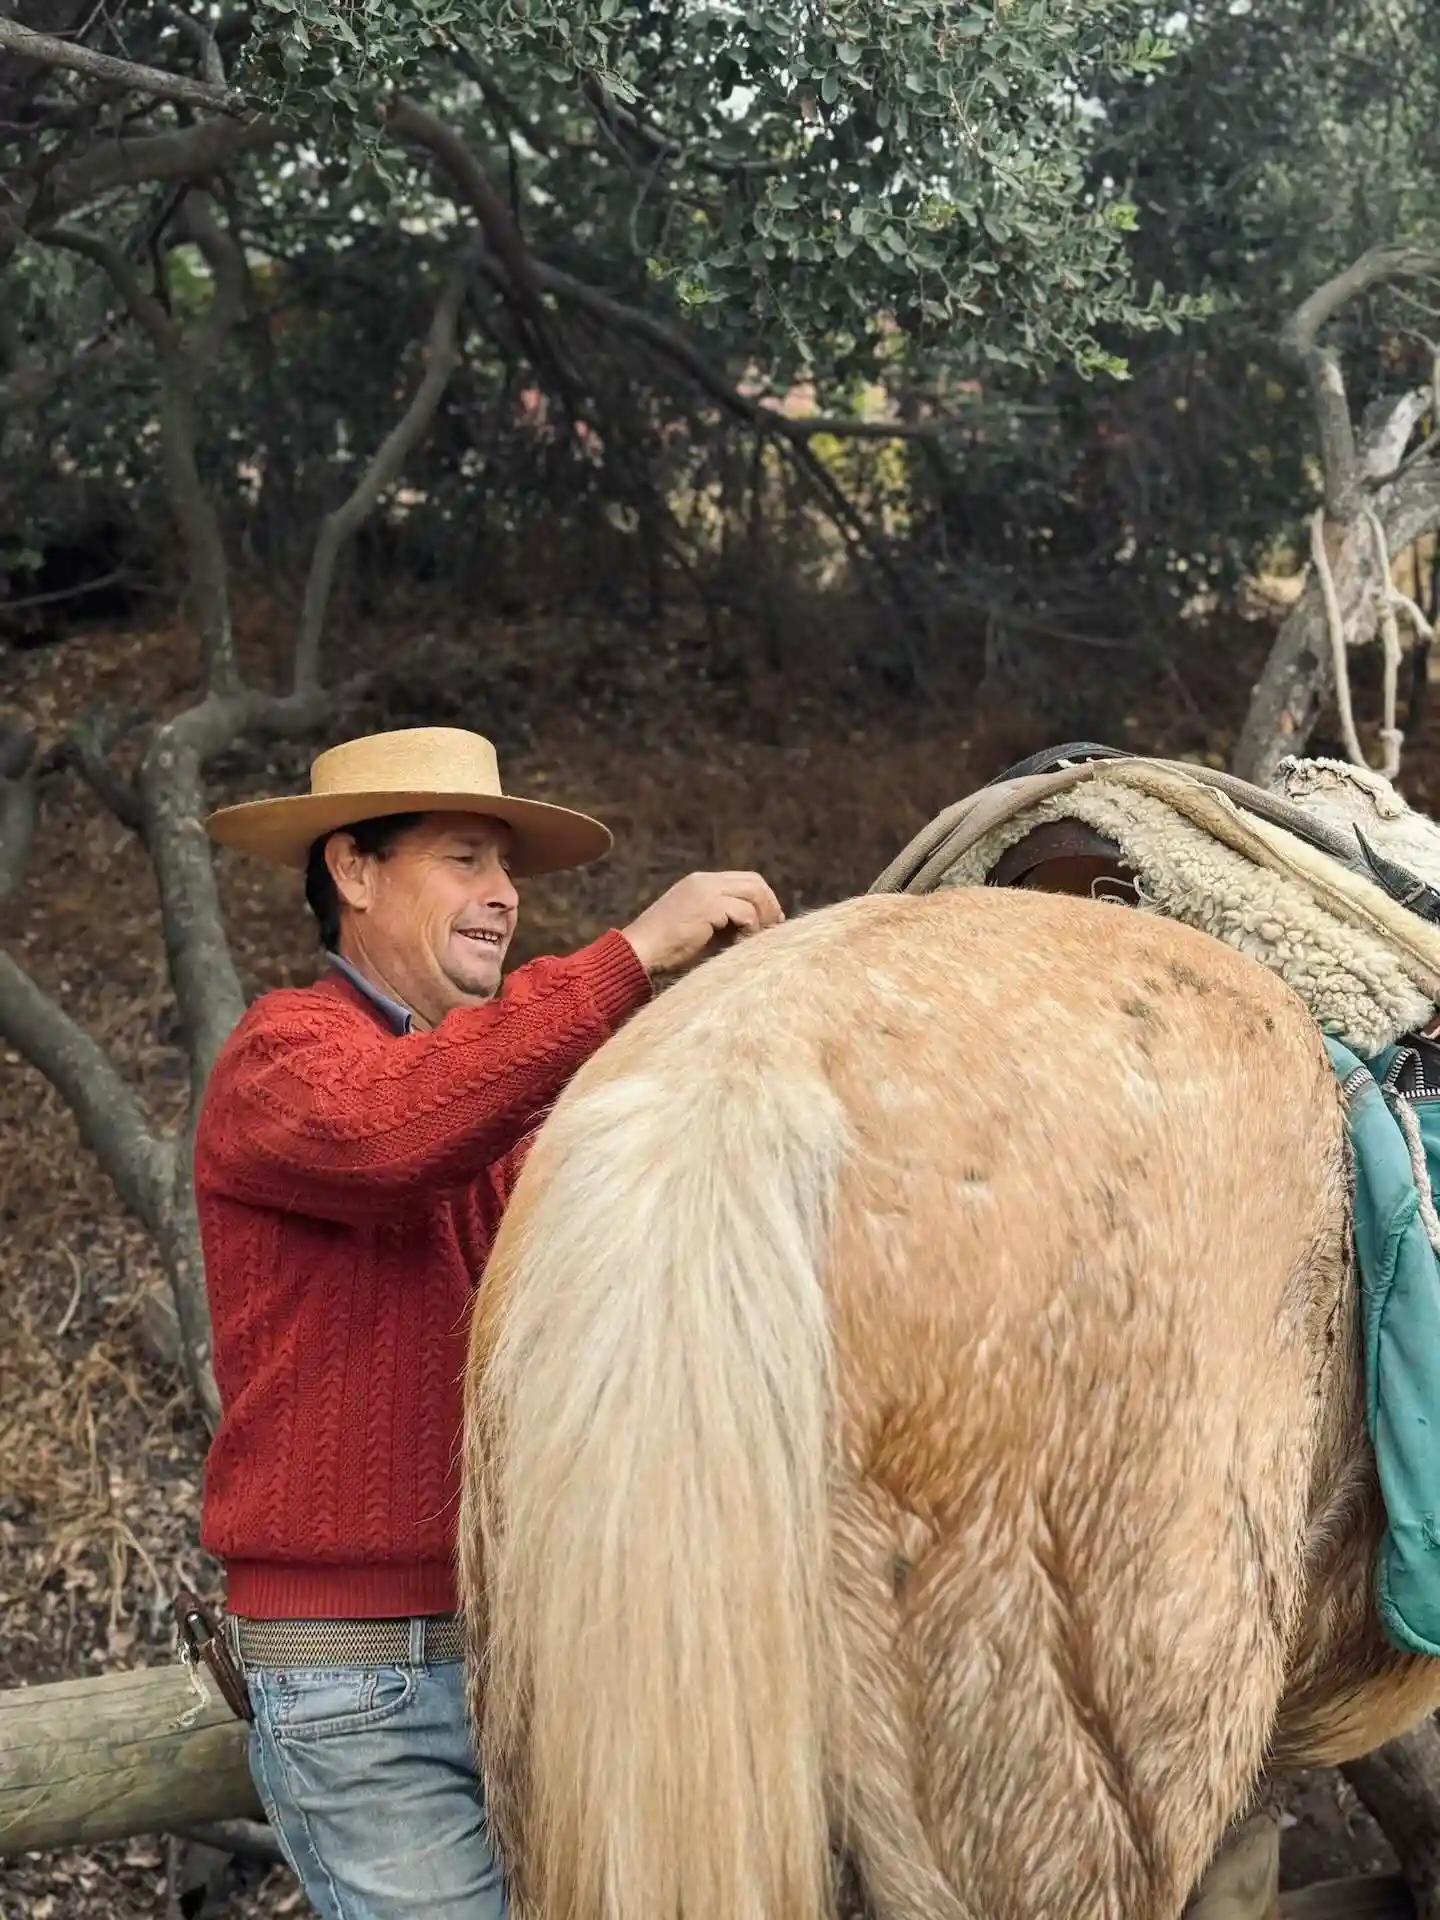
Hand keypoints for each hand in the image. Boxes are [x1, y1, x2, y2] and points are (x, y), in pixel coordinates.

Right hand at [621, 871, 784, 978]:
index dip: (763, 899)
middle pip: (754, 881)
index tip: (770, 922)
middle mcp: (703, 880)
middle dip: (769, 905)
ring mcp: (705, 890)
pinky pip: (745, 912)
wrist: (638, 952)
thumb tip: (757, 926)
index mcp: (699, 882)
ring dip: (762, 917)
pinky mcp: (708, 905)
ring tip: (758, 939)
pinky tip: (742, 944)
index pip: (744, 880)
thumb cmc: (665, 949)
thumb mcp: (698, 928)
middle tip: (773, 928)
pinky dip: (751, 929)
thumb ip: (723, 920)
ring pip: (753, 894)